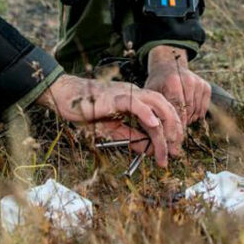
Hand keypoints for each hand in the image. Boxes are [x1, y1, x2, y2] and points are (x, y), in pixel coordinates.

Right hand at [35, 74, 183, 166]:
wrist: (67, 97)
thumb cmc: (87, 111)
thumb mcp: (113, 129)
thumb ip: (131, 137)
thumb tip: (149, 150)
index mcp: (137, 99)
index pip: (162, 112)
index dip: (171, 130)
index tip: (174, 149)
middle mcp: (136, 93)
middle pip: (165, 106)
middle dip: (175, 128)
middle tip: (176, 150)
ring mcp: (127, 93)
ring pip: (156, 104)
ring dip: (166, 124)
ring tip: (169, 142)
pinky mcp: (116, 96)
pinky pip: (136, 104)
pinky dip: (147, 113)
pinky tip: (154, 125)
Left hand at [143, 45, 211, 125]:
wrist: (168, 67)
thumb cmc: (157, 83)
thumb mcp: (151, 93)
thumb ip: (153, 108)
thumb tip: (157, 129)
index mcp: (173, 81)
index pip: (177, 109)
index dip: (174, 124)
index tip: (170, 136)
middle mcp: (188, 80)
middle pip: (188, 112)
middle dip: (181, 124)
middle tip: (174, 132)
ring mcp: (199, 83)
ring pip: (196, 112)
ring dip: (189, 120)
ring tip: (179, 120)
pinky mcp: (206, 86)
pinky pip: (203, 109)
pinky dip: (195, 115)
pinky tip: (186, 113)